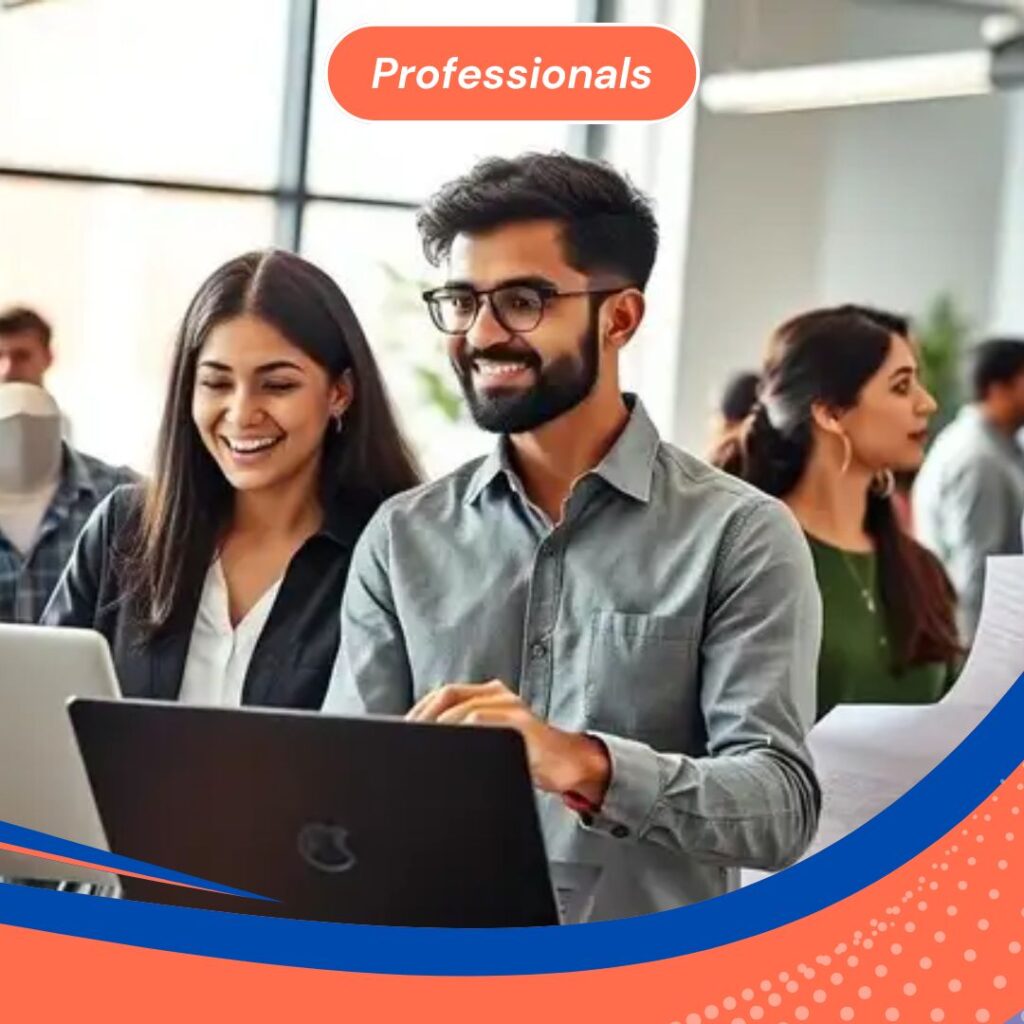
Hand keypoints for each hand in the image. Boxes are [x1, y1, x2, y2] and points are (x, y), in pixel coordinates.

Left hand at [407, 680, 609, 804]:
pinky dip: (463, 732)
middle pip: (449, 695)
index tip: (400, 730)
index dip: (419, 710)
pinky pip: (484, 722)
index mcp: (489, 695)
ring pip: (464, 708)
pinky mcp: (522, 726)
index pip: (445, 694)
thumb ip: (467, 736)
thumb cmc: (528, 757)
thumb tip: (424, 748)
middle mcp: (499, 695)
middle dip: (423, 717)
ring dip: (438, 727)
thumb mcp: (493, 743)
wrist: (570, 766)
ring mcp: (512, 707)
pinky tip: (451, 748)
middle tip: (407, 739)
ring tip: (423, 746)